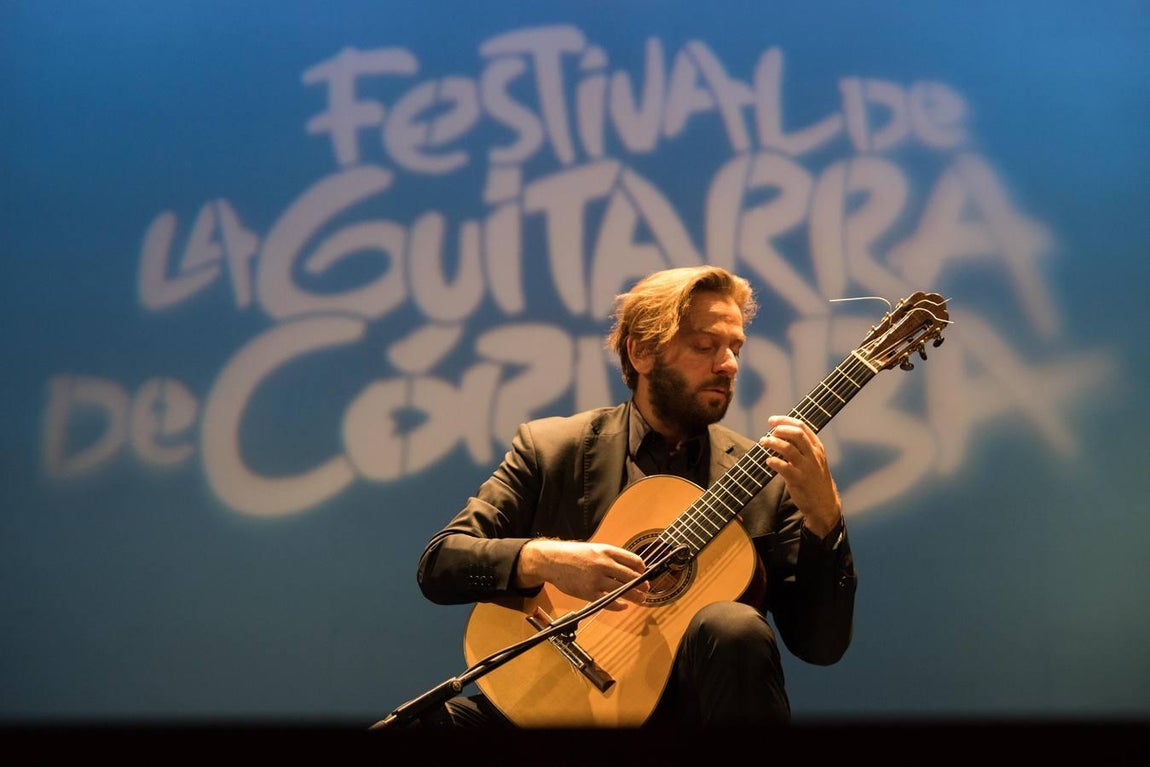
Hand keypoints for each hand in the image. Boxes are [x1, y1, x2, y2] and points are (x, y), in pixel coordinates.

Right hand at [515, 539, 649, 609]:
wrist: (552, 560)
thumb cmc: (573, 554)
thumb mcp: (594, 548)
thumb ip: (610, 557)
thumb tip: (629, 567)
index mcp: (606, 551)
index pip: (633, 560)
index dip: (642, 569)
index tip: (644, 574)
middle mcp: (603, 564)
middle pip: (631, 577)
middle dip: (642, 585)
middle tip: (647, 589)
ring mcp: (596, 579)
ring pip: (623, 590)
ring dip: (635, 596)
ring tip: (641, 600)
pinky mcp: (588, 593)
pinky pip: (608, 601)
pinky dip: (619, 606)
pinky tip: (624, 606)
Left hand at [760, 415, 842, 536]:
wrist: (824, 504)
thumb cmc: (814, 479)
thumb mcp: (813, 460)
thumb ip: (800, 447)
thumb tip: (780, 433)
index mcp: (817, 448)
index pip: (802, 426)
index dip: (785, 421)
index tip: (772, 420)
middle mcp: (813, 455)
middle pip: (797, 434)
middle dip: (780, 429)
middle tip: (768, 432)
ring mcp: (806, 468)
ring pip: (788, 448)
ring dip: (773, 443)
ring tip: (763, 442)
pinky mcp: (798, 480)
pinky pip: (784, 467)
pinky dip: (774, 461)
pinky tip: (768, 461)